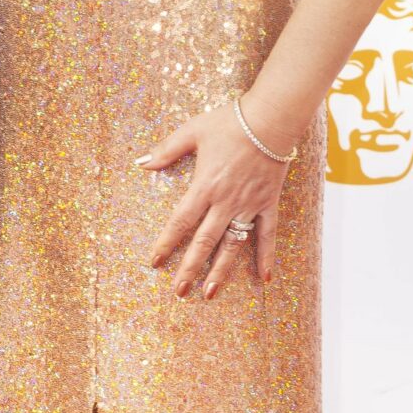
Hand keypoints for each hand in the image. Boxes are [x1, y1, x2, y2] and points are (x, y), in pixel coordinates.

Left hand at [139, 106, 287, 297]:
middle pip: (204, 241)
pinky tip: (264, 278)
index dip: (167, 243)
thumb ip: (167, 149)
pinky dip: (266, 256)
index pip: (181, 221)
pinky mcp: (268, 203)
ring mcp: (249, 205)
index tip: (155, 262)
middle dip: (190, 268)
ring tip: (210, 294)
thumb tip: (141, 162)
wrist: (271, 118)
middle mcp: (226, 201)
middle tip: (179, 292)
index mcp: (205, 186)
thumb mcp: (193, 131)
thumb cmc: (231, 122)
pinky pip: (267, 235)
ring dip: (221, 270)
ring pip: (233, 245)